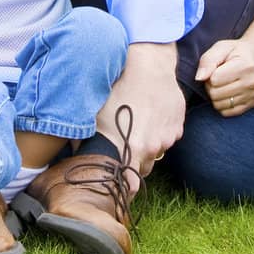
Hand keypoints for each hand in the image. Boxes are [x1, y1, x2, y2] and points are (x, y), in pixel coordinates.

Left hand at [99, 41, 184, 176]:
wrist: (148, 66)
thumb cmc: (120, 89)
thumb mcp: (98, 116)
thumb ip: (86, 141)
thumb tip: (75, 156)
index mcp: (134, 148)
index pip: (131, 181)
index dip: (125, 184)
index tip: (121, 186)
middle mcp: (155, 146)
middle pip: (145, 167)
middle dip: (135, 161)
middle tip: (126, 146)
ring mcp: (169, 135)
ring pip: (158, 150)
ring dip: (149, 144)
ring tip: (138, 125)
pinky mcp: (178, 124)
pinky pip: (168, 136)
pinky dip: (161, 131)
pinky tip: (150, 115)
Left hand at [195, 36, 253, 116]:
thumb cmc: (236, 51)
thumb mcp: (221, 47)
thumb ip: (208, 61)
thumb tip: (199, 78)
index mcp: (245, 66)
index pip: (214, 80)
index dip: (209, 75)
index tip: (215, 69)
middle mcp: (252, 83)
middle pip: (215, 94)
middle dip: (211, 86)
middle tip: (216, 77)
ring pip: (219, 105)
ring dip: (215, 96)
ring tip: (222, 84)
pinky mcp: (253, 103)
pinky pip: (227, 112)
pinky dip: (222, 104)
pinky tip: (227, 93)